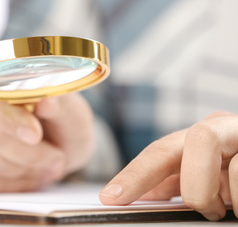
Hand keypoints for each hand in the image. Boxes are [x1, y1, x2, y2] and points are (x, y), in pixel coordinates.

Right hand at [0, 93, 93, 192]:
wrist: (51, 138)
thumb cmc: (59, 120)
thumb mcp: (70, 111)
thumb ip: (61, 106)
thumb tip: (47, 101)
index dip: (11, 121)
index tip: (36, 136)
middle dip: (31, 155)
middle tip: (57, 158)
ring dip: (27, 173)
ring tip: (47, 166)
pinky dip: (14, 185)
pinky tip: (30, 174)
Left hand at [99, 111, 237, 220]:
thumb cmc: (232, 170)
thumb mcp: (205, 173)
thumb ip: (174, 180)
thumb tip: (143, 195)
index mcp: (197, 137)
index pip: (159, 152)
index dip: (135, 175)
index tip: (110, 199)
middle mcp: (223, 128)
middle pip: (198, 139)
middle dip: (199, 185)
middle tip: (205, 208)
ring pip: (233, 160)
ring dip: (228, 196)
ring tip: (229, 207)